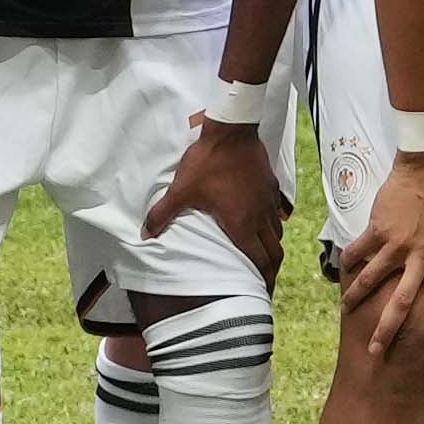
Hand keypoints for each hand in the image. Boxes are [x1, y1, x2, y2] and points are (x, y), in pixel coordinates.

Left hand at [143, 119, 287, 286]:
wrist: (232, 130)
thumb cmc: (208, 162)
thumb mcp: (182, 190)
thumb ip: (163, 214)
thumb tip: (145, 234)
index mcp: (241, 224)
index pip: (259, 261)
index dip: (263, 280)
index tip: (262, 292)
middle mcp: (260, 216)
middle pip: (275, 251)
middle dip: (272, 270)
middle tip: (266, 281)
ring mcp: (268, 201)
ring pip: (277, 231)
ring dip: (273, 246)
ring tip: (265, 254)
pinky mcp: (271, 185)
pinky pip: (278, 209)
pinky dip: (276, 220)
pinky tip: (273, 220)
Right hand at [339, 150, 423, 360]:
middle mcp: (422, 260)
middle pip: (403, 305)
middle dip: (388, 332)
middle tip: (376, 353)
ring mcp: (398, 245)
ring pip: (374, 280)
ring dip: (358, 298)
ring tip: (346, 311)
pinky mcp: (379, 229)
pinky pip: (360, 250)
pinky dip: (349, 260)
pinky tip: (339, 268)